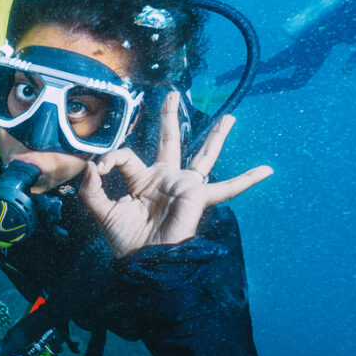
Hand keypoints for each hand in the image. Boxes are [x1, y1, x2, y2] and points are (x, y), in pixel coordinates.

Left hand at [79, 91, 272, 258]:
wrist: (143, 261)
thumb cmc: (125, 240)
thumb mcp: (102, 211)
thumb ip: (91, 189)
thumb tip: (88, 165)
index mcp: (141, 180)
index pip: (126, 156)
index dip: (109, 158)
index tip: (98, 169)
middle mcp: (165, 178)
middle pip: (169, 141)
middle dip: (170, 117)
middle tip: (172, 95)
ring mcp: (183, 186)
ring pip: (203, 155)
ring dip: (216, 136)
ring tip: (229, 118)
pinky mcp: (197, 196)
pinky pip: (227, 188)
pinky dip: (248, 180)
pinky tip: (267, 170)